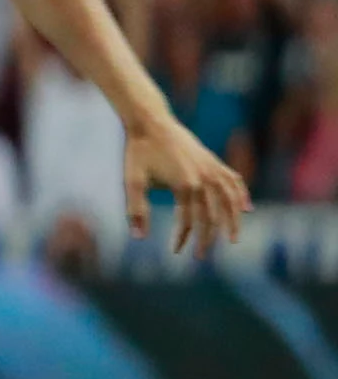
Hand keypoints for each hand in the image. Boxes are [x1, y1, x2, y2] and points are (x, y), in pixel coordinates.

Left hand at [123, 121, 248, 257]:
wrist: (150, 122)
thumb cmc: (138, 152)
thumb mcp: (132, 181)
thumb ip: (136, 210)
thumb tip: (138, 238)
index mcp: (185, 185)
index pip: (188, 220)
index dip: (182, 238)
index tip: (175, 252)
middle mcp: (203, 178)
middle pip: (211, 215)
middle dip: (207, 238)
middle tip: (200, 256)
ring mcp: (212, 168)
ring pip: (229, 200)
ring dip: (232, 221)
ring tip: (232, 239)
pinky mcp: (213, 161)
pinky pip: (233, 180)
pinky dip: (241, 195)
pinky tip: (246, 208)